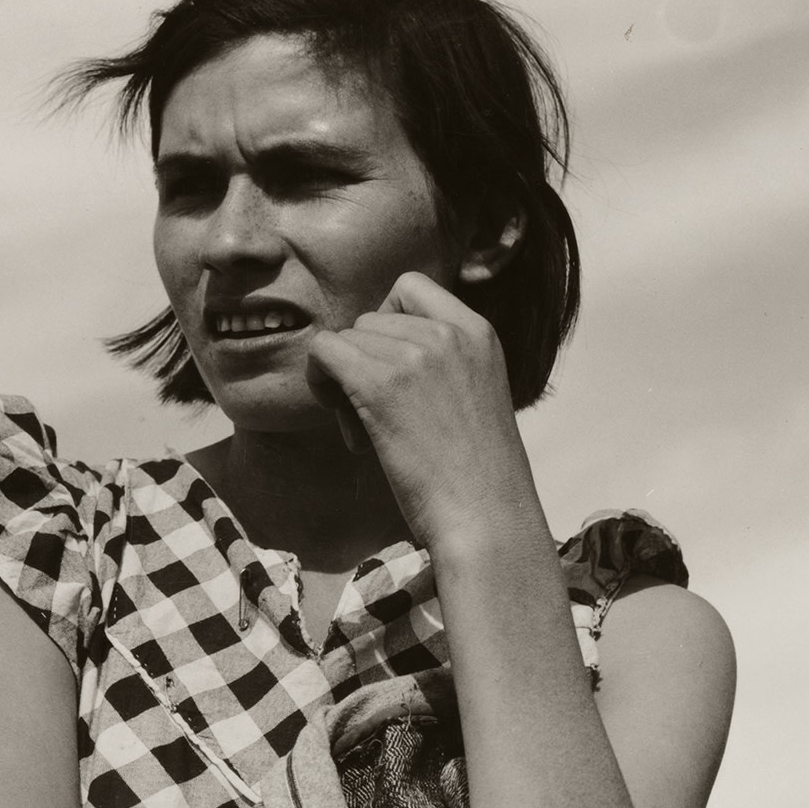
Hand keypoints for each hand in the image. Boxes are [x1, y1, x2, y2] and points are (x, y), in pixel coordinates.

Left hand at [305, 273, 543, 555]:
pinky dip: (321, 382)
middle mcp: (448, 333)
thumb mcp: (475, 397)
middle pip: (370, 319)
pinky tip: (347, 423)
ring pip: (345, 339)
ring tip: (370, 432)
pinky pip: (324, 353)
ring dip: (345, 380)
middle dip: (364, 362)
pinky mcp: (380, 384)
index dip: (386, 324)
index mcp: (479, 332)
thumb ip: (441, 364)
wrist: (487, 519)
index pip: (410, 288)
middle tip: (378, 416)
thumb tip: (374, 353)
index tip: (392, 368)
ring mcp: (414, 354)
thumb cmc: (478, 479)